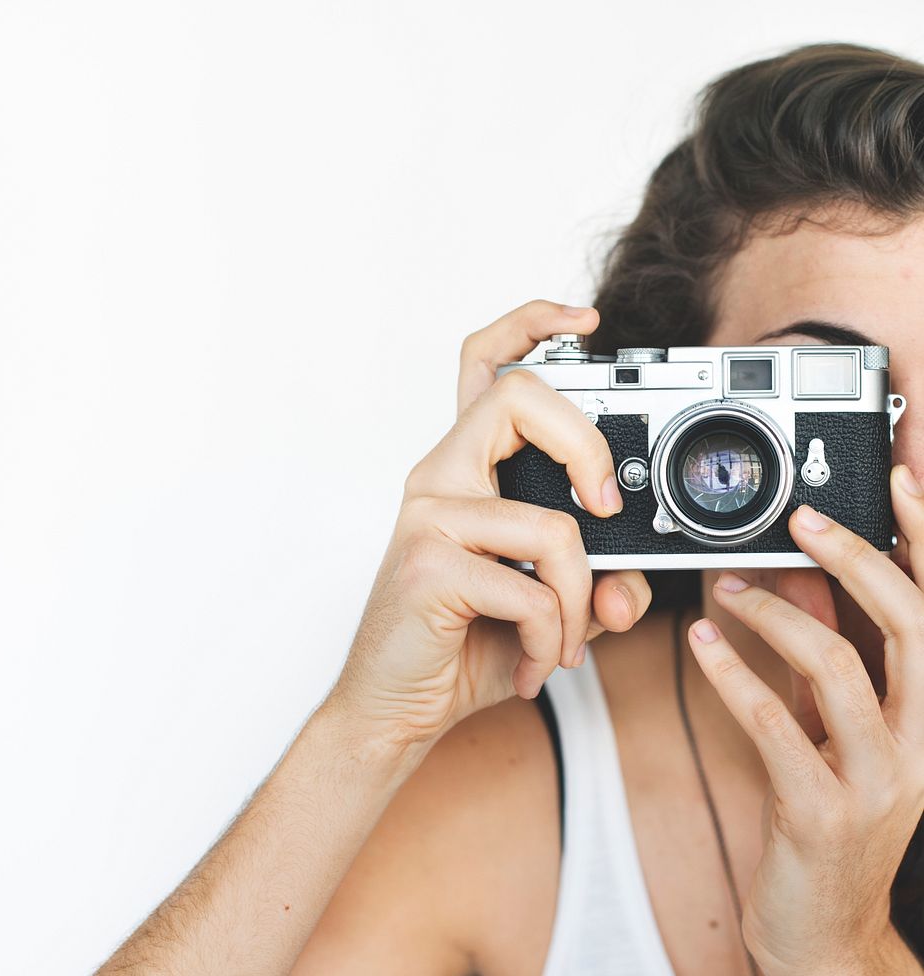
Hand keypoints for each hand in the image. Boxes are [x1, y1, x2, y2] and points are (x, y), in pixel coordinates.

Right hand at [329, 299, 651, 752]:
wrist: (395, 706)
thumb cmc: (462, 644)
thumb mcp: (545, 605)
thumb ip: (594, 582)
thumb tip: (631, 586)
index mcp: (465, 469)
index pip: (483, 365)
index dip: (529, 325)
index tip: (582, 321)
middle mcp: (440, 476)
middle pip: (520, 400)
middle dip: (589, 449)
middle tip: (604, 510)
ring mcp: (429, 515)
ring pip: (554, 525)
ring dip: (579, 602)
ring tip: (564, 642)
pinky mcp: (428, 564)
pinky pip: (533, 590)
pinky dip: (551, 638)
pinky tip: (531, 663)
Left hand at [685, 465, 923, 974]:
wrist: (823, 930)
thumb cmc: (827, 817)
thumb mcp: (833, 728)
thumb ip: (822, 656)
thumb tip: (794, 578)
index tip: (900, 481)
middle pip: (911, 625)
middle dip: (857, 557)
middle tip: (802, 519)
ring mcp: (880, 780)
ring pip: (840, 665)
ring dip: (775, 615)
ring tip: (725, 588)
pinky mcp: (822, 810)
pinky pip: (773, 721)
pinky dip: (731, 670)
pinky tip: (699, 640)